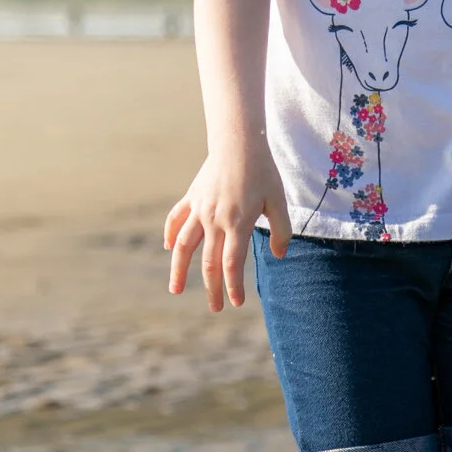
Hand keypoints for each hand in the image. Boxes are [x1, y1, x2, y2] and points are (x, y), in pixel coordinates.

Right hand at [164, 147, 291, 311]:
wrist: (238, 142)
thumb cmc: (262, 172)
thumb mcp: (278, 200)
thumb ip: (281, 230)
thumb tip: (277, 255)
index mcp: (237, 223)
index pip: (232, 264)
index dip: (233, 286)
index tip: (236, 303)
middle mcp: (214, 220)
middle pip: (209, 262)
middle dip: (212, 288)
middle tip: (215, 308)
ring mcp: (199, 209)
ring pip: (184, 246)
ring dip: (179, 270)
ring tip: (176, 290)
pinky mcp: (191, 197)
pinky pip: (176, 219)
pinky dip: (171, 235)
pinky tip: (170, 249)